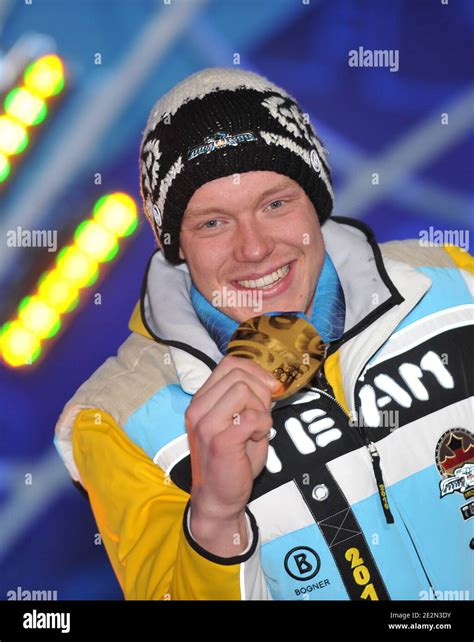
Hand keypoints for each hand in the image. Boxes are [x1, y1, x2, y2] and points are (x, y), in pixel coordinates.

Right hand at [185, 356, 278, 554]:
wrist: (218, 498)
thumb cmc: (231, 460)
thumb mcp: (238, 421)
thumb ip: (249, 398)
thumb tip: (269, 381)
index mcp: (201, 400)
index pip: (229, 364)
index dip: (256, 371)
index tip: (269, 389)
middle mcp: (198, 408)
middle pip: (239, 374)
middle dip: (261, 391)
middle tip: (261, 416)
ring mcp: (206, 424)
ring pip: (244, 390)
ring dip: (261, 409)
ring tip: (256, 430)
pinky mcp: (220, 440)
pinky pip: (253, 417)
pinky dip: (263, 426)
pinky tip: (256, 438)